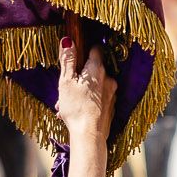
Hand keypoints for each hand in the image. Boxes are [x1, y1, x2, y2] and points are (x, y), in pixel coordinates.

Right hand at [54, 27, 115, 146]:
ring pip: (94, 87)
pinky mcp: (112, 107)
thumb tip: (68, 40)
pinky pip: (98, 99)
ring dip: (81, 92)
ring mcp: (112, 94)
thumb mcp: (66, 81)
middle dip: (78, 78)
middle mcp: (108, 79)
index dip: (84, 51)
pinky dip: (88, 102)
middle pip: (93, 70)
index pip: (95, 49)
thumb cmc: (76, 107)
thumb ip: (68, 60)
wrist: (89, 135)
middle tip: (65, 90)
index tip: (75, 58)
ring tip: (66, 105)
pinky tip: (76, 112)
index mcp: (97, 69)